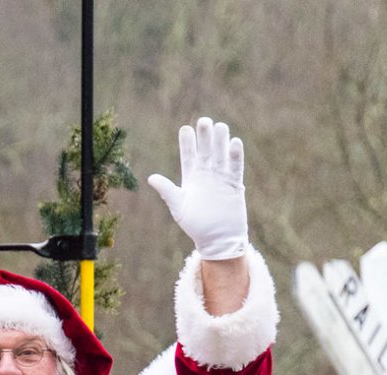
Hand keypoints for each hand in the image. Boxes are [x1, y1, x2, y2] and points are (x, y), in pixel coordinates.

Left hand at [147, 117, 247, 260]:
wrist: (217, 240)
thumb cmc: (196, 226)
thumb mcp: (179, 207)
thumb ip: (167, 191)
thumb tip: (151, 177)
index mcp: (192, 177)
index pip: (189, 155)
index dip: (187, 142)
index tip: (185, 129)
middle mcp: (207, 174)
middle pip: (206, 150)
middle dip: (205, 136)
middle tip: (204, 121)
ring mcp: (221, 177)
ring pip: (222, 154)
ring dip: (221, 141)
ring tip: (220, 127)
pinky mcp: (234, 184)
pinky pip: (235, 167)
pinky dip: (235, 156)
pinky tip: (235, 142)